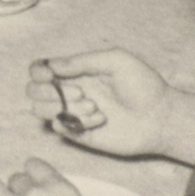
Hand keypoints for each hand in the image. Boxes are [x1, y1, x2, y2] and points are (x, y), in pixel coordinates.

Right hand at [27, 49, 194, 161]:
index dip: (38, 71)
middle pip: (33, 91)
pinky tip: (100, 120)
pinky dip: (76, 123)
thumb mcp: (116, 60)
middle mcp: (69, 92)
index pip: (40, 69)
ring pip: (41, 111)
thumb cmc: (143, 84)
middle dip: (47, 91)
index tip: (52, 75)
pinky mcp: (80, 135)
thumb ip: (82, 60)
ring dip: (63, 107)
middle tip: (80, 93)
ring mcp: (73, 114)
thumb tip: (52, 66)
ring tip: (93, 107)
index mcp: (75, 72)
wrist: (161, 117)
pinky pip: (61, 129)